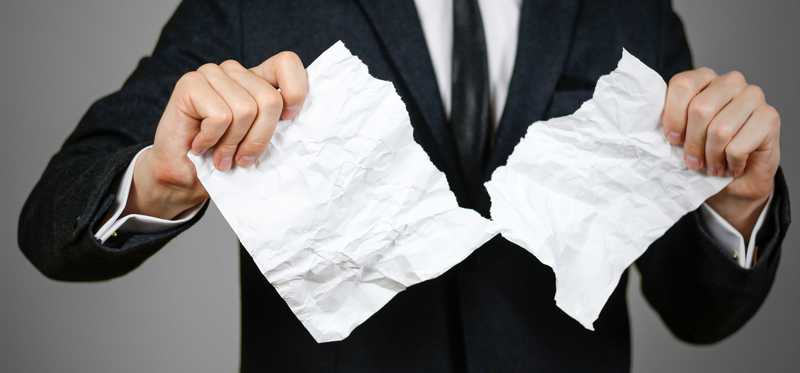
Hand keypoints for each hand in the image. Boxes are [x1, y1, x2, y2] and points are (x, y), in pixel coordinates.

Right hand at [124, 52, 308, 219]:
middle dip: (259, 139)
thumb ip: (281, 128)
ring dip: (232, 144)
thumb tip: (305, 129)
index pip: (287, 63)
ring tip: (221, 155)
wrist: (182, 179)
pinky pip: (221, 116)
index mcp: (258, 80)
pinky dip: (213, 140)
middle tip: (242, 158)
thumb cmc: (225, 162)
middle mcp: (236, 72)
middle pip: (271, 100)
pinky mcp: (190, 84)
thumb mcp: (262, 145)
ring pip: (246, 110)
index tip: (286, 121)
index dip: (295, 92)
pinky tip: (200, 145)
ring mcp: (212, 74)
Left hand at [662, 68, 779, 239]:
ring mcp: (753, 96)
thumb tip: (642, 123)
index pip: (682, 84)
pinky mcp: (770, 117)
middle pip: (701, 109)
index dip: (673, 116)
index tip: (672, 140)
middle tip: (692, 162)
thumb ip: (666, 123)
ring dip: (711, 156)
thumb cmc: (703, 152)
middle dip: (692, 143)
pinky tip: (731, 165)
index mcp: (703, 78)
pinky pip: (739, 145)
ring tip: (711, 166)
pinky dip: (730, 163)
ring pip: (721, 129)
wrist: (736, 178)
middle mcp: (730, 81)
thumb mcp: (678, 136)